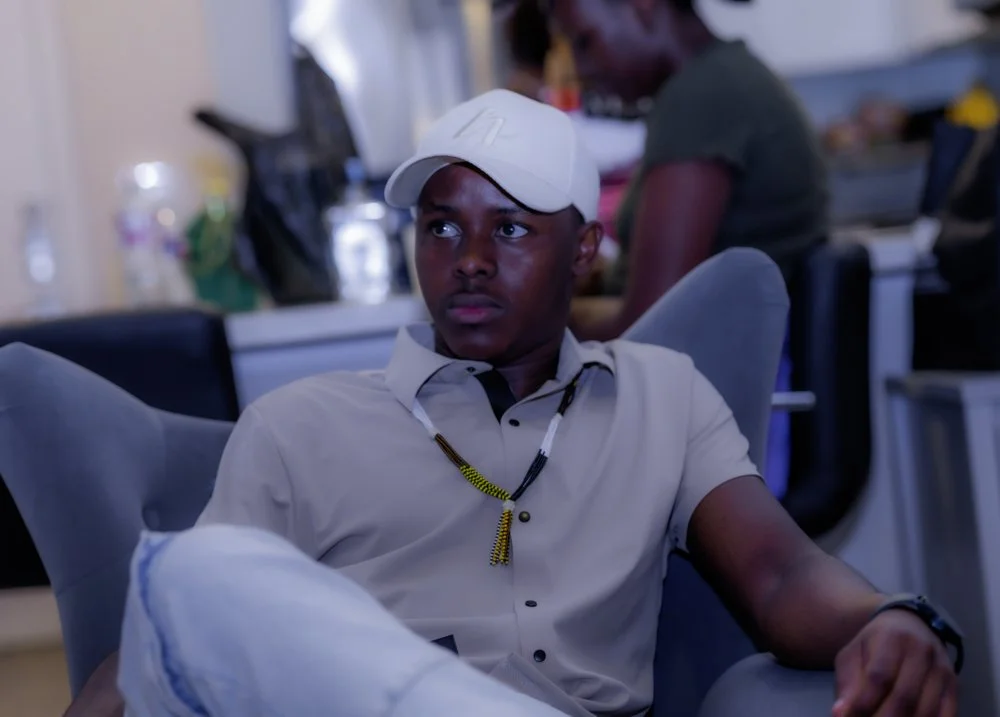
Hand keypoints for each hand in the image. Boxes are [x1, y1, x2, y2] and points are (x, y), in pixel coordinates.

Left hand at [833, 609, 956, 715]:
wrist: (912, 625)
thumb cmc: (875, 644)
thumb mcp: (853, 654)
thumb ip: (847, 683)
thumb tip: (840, 713)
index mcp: (891, 638)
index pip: (879, 677)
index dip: (864, 703)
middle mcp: (921, 652)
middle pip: (904, 697)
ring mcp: (941, 670)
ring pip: (926, 710)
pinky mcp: (954, 686)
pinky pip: (946, 715)